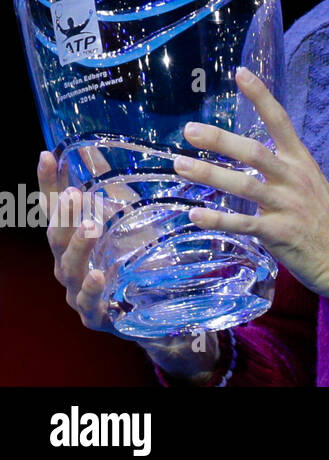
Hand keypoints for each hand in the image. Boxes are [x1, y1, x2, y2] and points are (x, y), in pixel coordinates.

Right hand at [38, 146, 222, 381]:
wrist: (151, 304)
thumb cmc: (132, 254)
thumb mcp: (124, 215)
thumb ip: (108, 183)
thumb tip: (92, 146)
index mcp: (71, 237)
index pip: (55, 207)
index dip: (49, 183)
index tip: (47, 155)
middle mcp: (68, 262)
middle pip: (57, 237)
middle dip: (64, 217)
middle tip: (75, 195)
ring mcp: (78, 289)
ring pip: (70, 268)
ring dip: (78, 247)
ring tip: (90, 228)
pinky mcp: (94, 313)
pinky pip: (89, 302)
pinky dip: (92, 289)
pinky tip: (97, 275)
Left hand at [174, 66, 328, 300]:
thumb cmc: (323, 219)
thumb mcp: (309, 183)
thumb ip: (281, 169)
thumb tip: (249, 157)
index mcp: (301, 161)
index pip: (280, 120)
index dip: (260, 96)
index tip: (240, 74)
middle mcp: (294, 177)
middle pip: (254, 152)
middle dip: (220, 141)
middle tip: (190, 131)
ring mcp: (287, 204)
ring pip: (244, 185)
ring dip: (209, 175)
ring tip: (181, 166)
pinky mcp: (279, 232)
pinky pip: (243, 223)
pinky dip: (217, 219)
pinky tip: (195, 215)